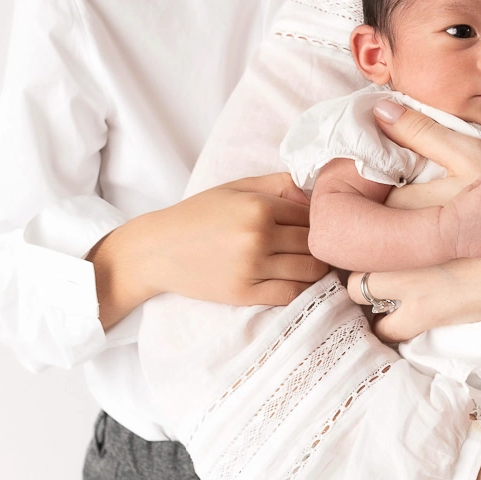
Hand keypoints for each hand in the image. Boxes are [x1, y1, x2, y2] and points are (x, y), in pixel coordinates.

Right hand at [89, 174, 325, 327]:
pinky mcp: (244, 294)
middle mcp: (258, 237)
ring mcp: (252, 268)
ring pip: (309, 270)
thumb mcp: (237, 187)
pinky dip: (301, 288)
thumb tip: (314, 195)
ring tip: (313, 263)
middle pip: (314, 243)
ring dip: (316, 268)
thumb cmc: (199, 214)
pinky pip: (290, 294)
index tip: (317, 224)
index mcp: (259, 206)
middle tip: (322, 246)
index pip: (311, 215)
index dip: (318, 219)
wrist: (158, 249)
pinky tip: (298, 280)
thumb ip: (278, 184)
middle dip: (321, 244)